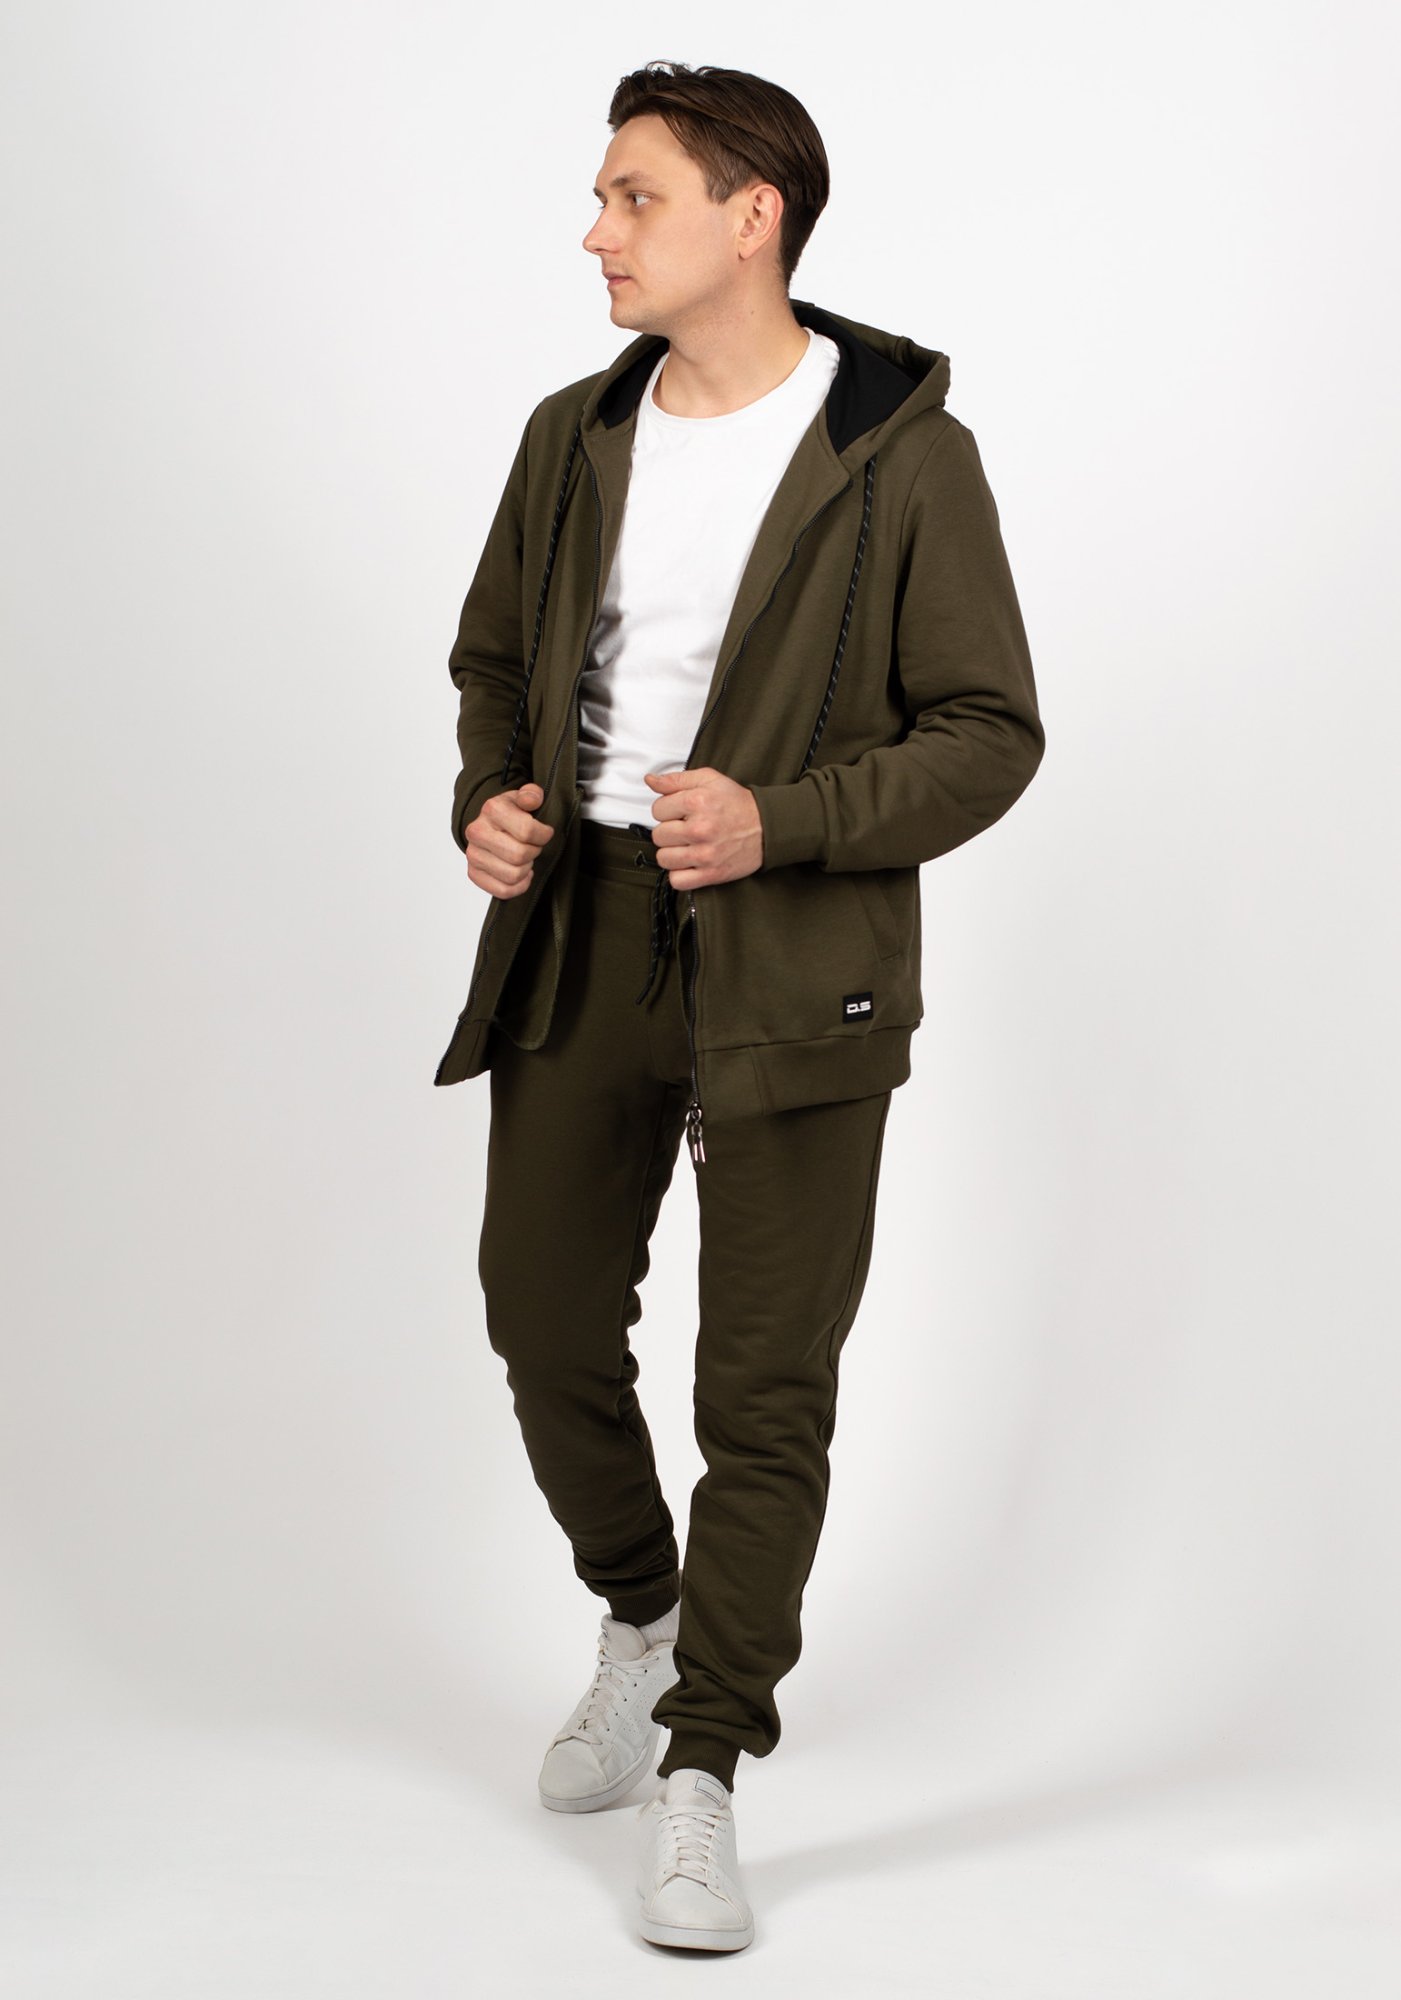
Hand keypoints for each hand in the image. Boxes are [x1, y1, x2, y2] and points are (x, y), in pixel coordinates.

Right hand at [466, 782, 553, 898]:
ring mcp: (473, 854)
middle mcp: (477, 832)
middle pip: (519, 855)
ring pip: (513, 875)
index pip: (527, 831)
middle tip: (534, 846)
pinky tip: (522, 874)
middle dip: (534, 852)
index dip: (544, 835)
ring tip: (525, 859)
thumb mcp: (523, 798)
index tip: (544, 833)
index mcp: (491, 809)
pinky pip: (503, 890)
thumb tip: (532, 799)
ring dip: (526, 869)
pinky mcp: (473, 873)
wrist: (490, 825)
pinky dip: (518, 886)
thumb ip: (532, 794)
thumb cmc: (511, 813)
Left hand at [642, 767, 763, 888]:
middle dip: (669, 831)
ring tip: (686, 845)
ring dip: (672, 853)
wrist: (767, 827)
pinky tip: (689, 862)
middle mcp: (700, 829)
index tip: (680, 812)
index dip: (667, 810)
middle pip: (658, 835)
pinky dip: (680, 874)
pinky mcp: (711, 874)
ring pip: (664, 858)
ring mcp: (705, 854)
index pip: (657, 810)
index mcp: (697, 802)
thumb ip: (676, 780)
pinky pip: (677, 880)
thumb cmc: (738, 804)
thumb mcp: (709, 779)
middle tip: (685, 828)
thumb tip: (651, 781)